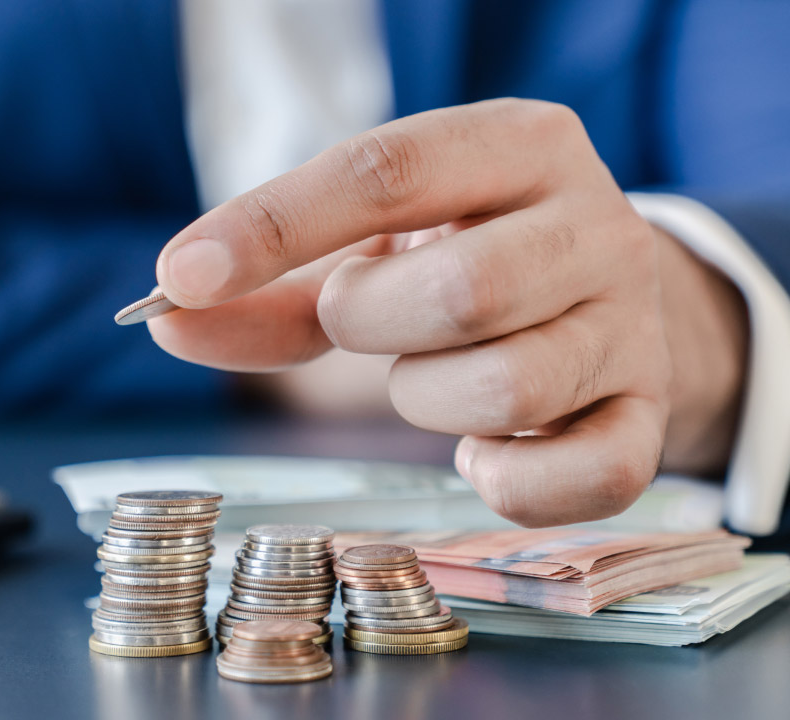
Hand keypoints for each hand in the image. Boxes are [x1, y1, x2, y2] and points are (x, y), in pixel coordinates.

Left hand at [147, 99, 747, 527]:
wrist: (602, 299)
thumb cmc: (459, 261)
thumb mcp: (371, 250)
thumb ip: (270, 285)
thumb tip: (168, 318)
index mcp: (516, 146)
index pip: (386, 172)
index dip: (274, 227)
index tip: (182, 276)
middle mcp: (593, 222)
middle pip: (463, 292)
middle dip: (371, 323)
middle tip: (361, 318)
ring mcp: (633, 322)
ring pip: (511, 387)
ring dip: (428, 399)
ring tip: (428, 376)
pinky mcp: (651, 413)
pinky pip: (590, 475)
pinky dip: (511, 480)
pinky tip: (483, 448)